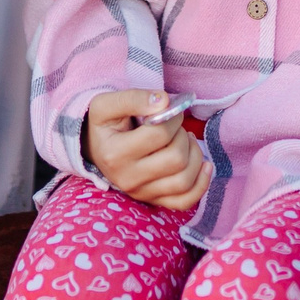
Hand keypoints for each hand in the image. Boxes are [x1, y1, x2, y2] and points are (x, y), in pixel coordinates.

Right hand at [84, 89, 210, 211]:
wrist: (95, 148)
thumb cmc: (104, 125)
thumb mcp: (107, 104)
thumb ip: (134, 98)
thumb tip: (164, 101)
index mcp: (115, 154)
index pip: (160, 135)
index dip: (172, 117)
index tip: (169, 110)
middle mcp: (128, 179)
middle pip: (176, 159)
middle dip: (183, 136)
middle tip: (176, 127)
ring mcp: (142, 193)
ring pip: (184, 180)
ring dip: (195, 155)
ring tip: (185, 141)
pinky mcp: (153, 201)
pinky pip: (185, 201)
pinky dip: (201, 184)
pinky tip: (204, 165)